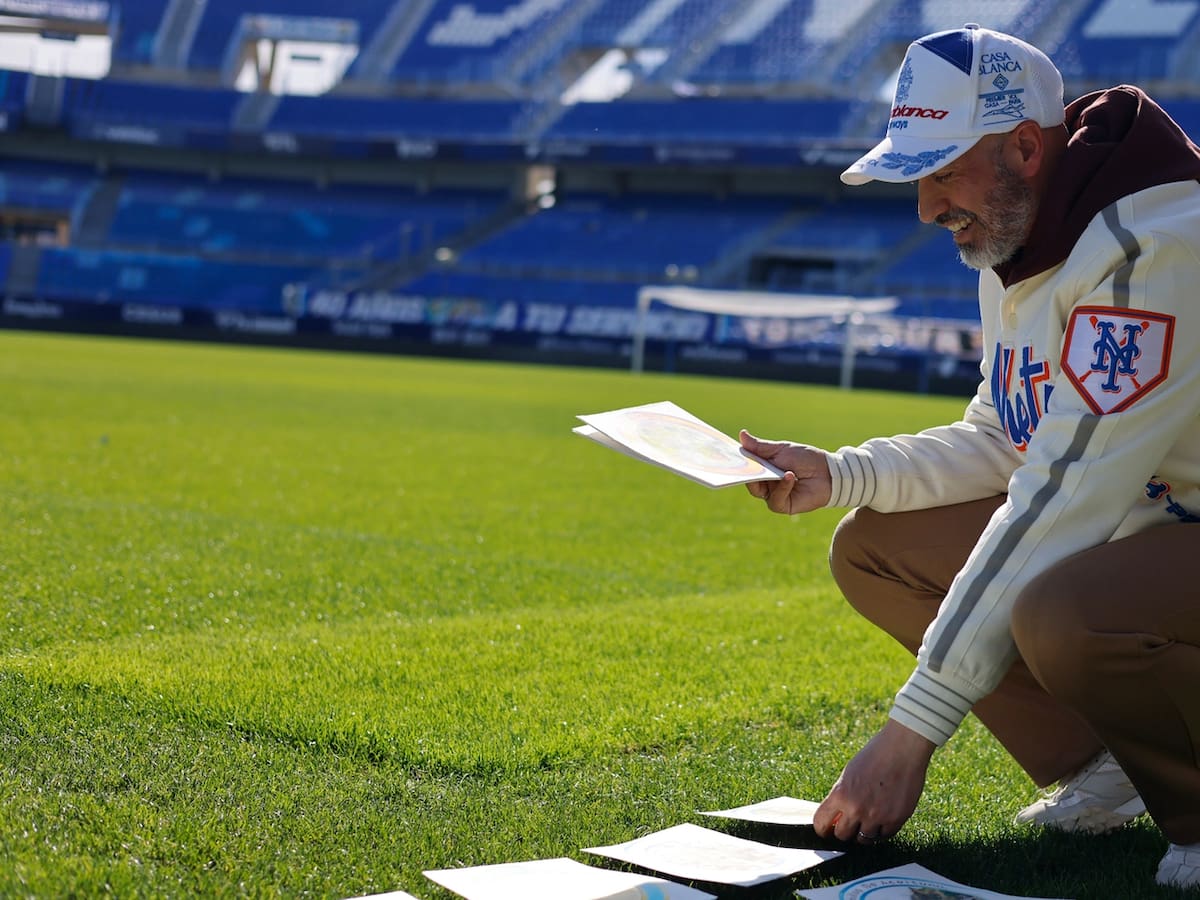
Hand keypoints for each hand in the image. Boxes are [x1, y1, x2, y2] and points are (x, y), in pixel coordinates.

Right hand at [740, 431, 832, 513]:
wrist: (829, 472)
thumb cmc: (806, 458)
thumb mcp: (781, 449)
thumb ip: (760, 447)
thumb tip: (741, 435)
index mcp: (764, 469)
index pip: (746, 468)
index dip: (738, 463)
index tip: (730, 456)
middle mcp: (766, 483)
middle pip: (748, 481)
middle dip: (747, 473)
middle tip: (746, 466)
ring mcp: (774, 495)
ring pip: (758, 492)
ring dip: (768, 480)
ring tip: (781, 470)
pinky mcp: (784, 506)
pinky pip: (774, 500)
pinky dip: (781, 488)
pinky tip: (790, 476)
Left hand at [812, 719, 934, 844]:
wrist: (901, 749)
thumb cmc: (874, 756)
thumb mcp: (848, 775)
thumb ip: (841, 797)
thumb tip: (836, 818)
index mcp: (840, 794)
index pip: (821, 823)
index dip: (823, 829)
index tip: (826, 830)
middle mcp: (856, 808)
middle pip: (842, 836)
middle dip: (844, 831)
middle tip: (849, 825)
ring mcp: (877, 816)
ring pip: (864, 840)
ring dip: (863, 832)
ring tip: (867, 821)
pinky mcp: (896, 820)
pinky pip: (884, 836)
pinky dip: (881, 831)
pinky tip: (882, 820)